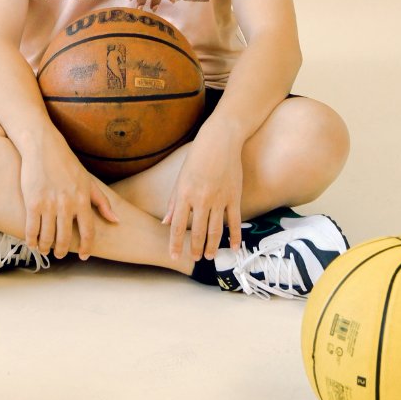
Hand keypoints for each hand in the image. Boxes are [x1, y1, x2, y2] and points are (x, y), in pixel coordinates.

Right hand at [19, 132, 117, 259]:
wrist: (43, 147)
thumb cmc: (67, 163)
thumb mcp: (89, 181)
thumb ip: (103, 202)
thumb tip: (116, 221)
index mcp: (83, 200)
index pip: (89, 232)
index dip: (87, 247)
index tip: (84, 256)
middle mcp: (67, 204)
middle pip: (66, 239)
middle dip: (62, 251)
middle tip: (59, 254)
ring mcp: (49, 204)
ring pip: (47, 237)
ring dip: (46, 247)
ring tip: (45, 249)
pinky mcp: (32, 202)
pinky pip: (31, 230)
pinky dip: (31, 241)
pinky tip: (33, 243)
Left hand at [164, 119, 242, 261]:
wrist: (220, 140)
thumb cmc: (197, 157)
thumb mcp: (180, 178)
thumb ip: (174, 202)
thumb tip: (166, 222)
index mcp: (185, 194)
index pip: (177, 226)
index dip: (175, 244)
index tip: (174, 257)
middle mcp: (201, 199)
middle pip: (197, 231)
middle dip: (194, 248)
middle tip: (194, 259)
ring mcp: (219, 199)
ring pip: (215, 230)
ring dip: (212, 246)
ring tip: (209, 256)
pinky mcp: (234, 197)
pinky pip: (235, 221)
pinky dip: (235, 236)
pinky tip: (234, 247)